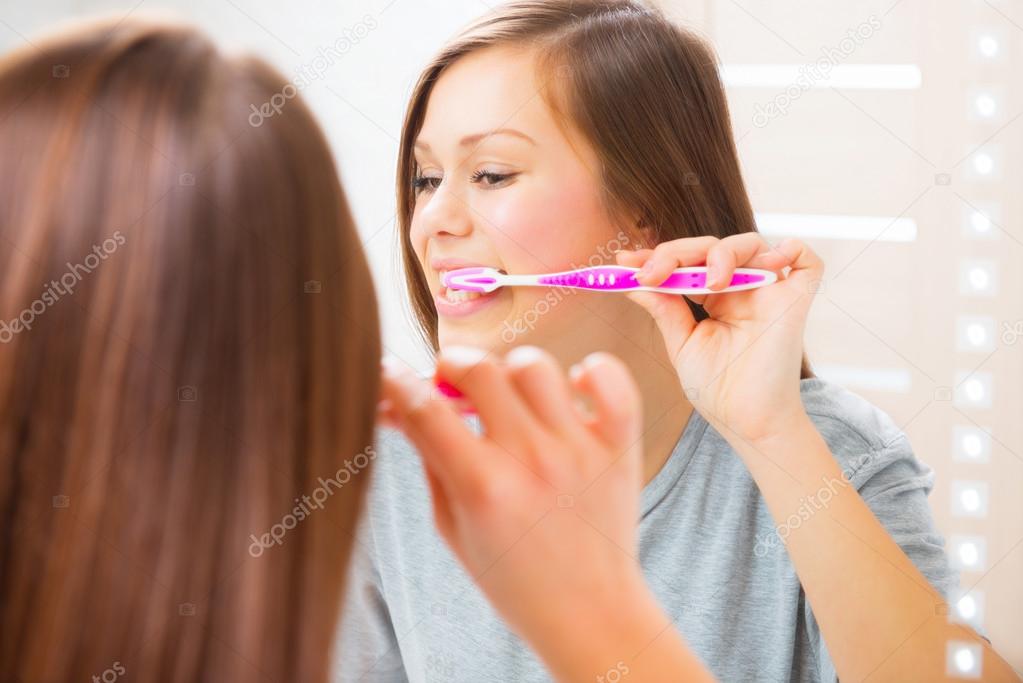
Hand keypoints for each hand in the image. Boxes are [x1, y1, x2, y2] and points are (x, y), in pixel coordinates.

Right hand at [379, 346, 650, 650]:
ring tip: (507, 394)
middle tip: (449, 381)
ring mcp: (579, 450)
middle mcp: (532, 461)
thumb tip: (403, 406)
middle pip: (480, 371)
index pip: (425, 408)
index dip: (396, 380)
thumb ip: (430, 459)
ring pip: (536, 367)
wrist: (589, 614)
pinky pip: (612, 380)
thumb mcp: (452, 527)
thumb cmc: (513, 578)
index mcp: (483, 487)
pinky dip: (594, 370)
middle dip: (451, 365)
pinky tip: (573, 387)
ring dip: (510, 370)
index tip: (389, 372)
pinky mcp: (618, 448)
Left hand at [616, 234, 822, 445]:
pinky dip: (791, 249)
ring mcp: (770, 293)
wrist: (748, 423)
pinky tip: (767, 263)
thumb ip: (664, 310)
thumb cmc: (718, 389)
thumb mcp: (682, 344)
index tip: (624, 263)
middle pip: (712, 248)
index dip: (657, 257)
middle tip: (652, 272)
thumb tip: (634, 281)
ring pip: (752, 245)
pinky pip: (807, 262)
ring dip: (724, 253)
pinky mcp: (796, 302)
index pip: (687, 262)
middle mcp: (742, 289)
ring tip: (710, 281)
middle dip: (677, 253)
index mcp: (714, 298)